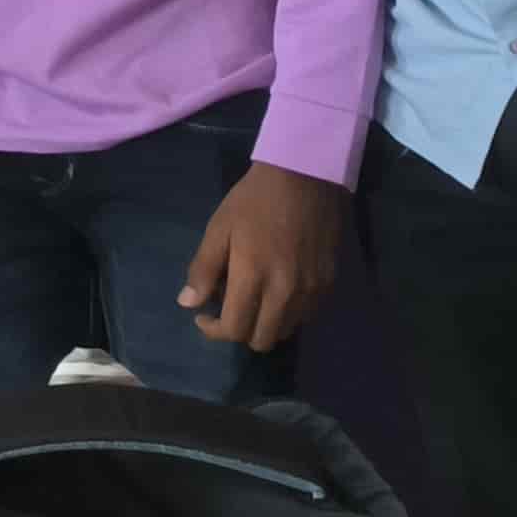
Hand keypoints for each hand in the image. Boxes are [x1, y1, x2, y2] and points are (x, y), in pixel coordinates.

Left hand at [180, 162, 343, 352]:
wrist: (304, 177)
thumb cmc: (254, 200)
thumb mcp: (219, 228)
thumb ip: (203, 269)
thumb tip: (188, 303)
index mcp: (254, 276)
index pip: (235, 329)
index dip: (214, 330)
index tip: (203, 317)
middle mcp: (286, 292)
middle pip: (262, 339)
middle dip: (239, 332)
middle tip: (228, 309)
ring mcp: (311, 290)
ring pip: (285, 330)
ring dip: (264, 324)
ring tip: (253, 299)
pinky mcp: (328, 283)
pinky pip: (305, 316)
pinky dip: (287, 314)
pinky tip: (277, 291)